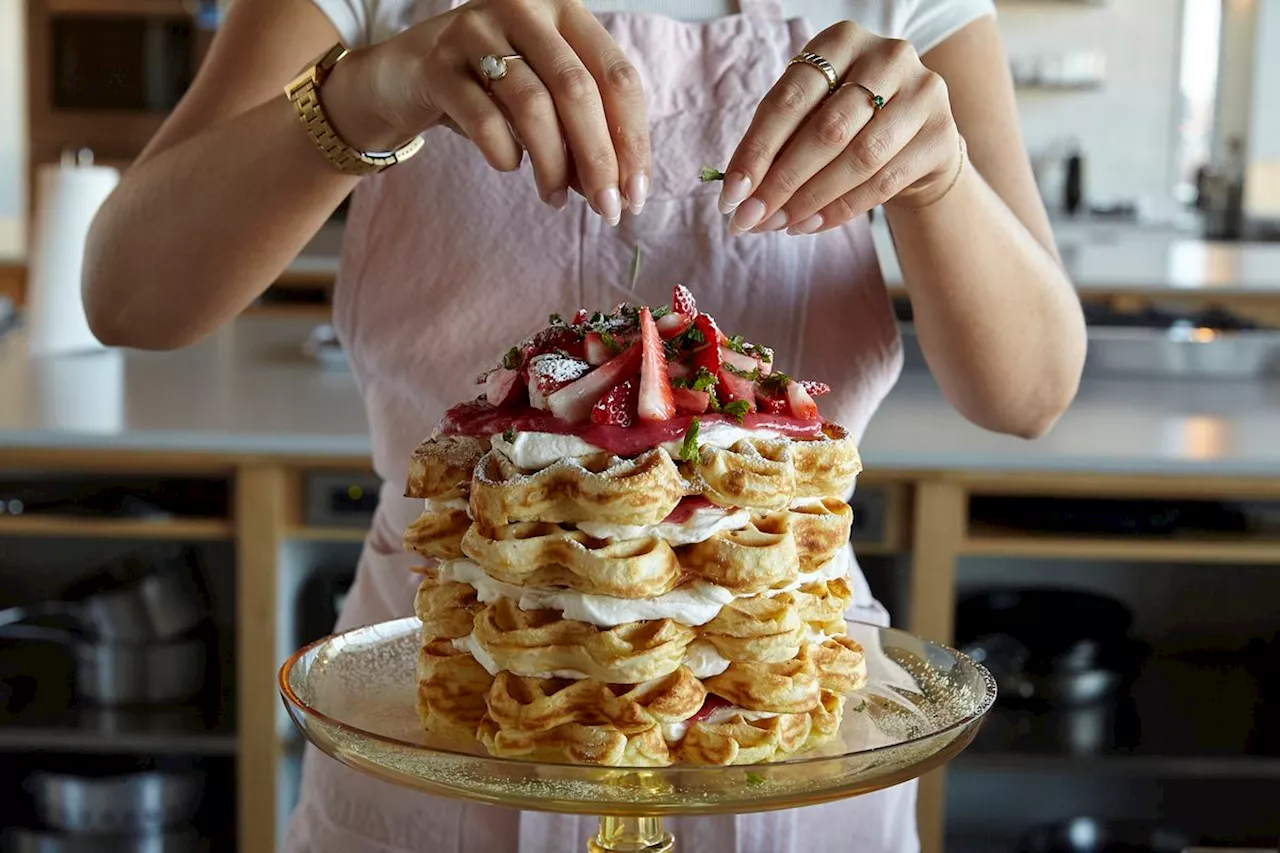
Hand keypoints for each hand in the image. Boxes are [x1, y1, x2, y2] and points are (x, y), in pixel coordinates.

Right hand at [324, 0, 650, 223]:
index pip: (618, 77)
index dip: (632, 140)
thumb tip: (620, 190)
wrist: (405, 78)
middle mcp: (525, 8)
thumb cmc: (490, 90)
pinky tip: (509, 164)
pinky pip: (484, 119)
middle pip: (579, 91)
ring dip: (553, 165)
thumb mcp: (545, 100)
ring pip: (533, 106)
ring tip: (555, 197)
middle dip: (599, 160)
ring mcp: (477, 30)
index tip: (635, 194)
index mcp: (565, 12)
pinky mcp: (438, 63)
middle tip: (607, 211)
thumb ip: (584, 133)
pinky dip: (504, 153)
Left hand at [717, 21, 962, 234]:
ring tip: (778, 225)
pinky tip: (811, 225)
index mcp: (842, 40)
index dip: (756, 150)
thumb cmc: (849, 122)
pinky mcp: (941, 135)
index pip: (789, 100)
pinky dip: (841, 209)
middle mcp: (888, 56)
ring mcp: (922, 93)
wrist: (916, 138)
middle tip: (750, 218)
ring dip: (810, 200)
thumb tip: (737, 193)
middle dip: (781, 182)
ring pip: (858, 158)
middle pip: (826, 130)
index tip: (731, 193)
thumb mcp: (811, 114)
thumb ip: (777, 141)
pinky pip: (883, 181)